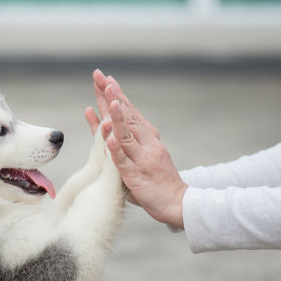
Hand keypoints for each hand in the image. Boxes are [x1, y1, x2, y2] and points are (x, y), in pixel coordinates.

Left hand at [86, 69, 187, 227]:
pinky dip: (116, 150)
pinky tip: (109, 138)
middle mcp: (147, 143)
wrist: (178, 202)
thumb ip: (125, 141)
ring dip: (117, 117)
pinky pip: (124, 161)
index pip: (130, 111)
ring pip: (126, 135)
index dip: (117, 95)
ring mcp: (142, 159)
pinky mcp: (136, 176)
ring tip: (108, 100)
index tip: (106, 79)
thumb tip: (108, 125)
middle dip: (113, 97)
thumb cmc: (157, 179)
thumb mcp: (143, 155)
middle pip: (126, 116)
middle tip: (102, 78)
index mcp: (148, 137)